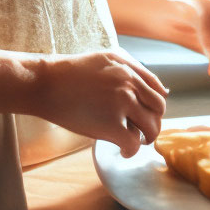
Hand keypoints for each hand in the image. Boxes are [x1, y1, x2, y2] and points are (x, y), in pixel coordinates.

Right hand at [36, 48, 167, 157]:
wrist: (44, 83)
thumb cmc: (70, 73)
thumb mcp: (106, 58)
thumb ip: (133, 69)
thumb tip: (165, 90)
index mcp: (128, 68)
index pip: (158, 91)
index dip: (155, 107)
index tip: (147, 116)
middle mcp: (130, 83)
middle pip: (159, 109)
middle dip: (154, 122)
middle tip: (143, 132)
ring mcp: (122, 103)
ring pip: (151, 127)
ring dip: (146, 138)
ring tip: (135, 142)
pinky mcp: (111, 124)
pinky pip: (133, 143)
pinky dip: (131, 151)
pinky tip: (122, 151)